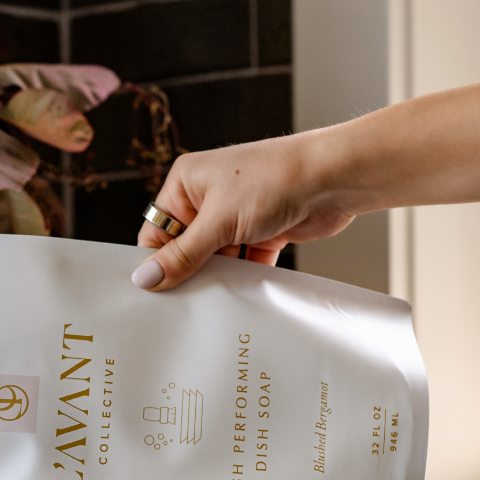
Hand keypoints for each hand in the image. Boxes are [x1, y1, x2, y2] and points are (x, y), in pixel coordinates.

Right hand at [131, 133, 356, 290]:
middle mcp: (209, 196)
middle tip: (185, 301)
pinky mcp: (262, 230)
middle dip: (190, 271)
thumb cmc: (274, 179)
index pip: (157, 230)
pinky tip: (244, 291)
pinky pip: (243, 261)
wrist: (334, 177)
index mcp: (187, 183)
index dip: (156, 260)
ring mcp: (236, 214)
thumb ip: (182, 256)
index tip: (155, 291)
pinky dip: (244, 276)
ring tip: (216, 298)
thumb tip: (145, 278)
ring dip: (219, 276)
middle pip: (186, 247)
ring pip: (216, 258)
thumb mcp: (218, 222)